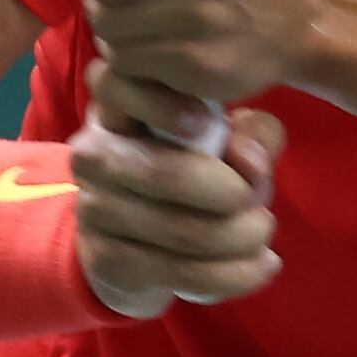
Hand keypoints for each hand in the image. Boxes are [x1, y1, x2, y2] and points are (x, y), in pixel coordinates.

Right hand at [70, 75, 283, 318]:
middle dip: (235, 195)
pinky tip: (263, 266)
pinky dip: (236, 273)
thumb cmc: (192, 177)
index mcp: (118, 108)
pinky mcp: (105, 258)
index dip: (163, 104)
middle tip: (263, 207)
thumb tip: (248, 159)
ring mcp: (93, 208)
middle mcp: (92, 153)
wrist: (136, 251)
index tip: (208, 125)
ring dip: (243, 238)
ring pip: (183, 230)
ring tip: (264, 233)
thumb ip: (250, 136)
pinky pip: (182, 270)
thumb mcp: (228, 145)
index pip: (117, 84)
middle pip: (165, 174)